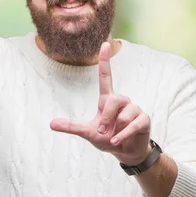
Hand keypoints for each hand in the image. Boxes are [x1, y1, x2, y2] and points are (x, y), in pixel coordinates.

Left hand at [50, 42, 151, 165]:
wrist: (125, 153)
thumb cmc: (108, 138)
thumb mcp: (88, 133)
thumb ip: (72, 127)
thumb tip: (51, 123)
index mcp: (108, 100)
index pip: (106, 76)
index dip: (105, 60)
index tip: (105, 43)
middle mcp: (122, 101)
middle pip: (114, 99)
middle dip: (106, 117)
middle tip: (102, 131)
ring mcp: (135, 109)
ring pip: (125, 113)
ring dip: (116, 128)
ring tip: (114, 137)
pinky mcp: (144, 119)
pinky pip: (133, 124)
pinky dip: (123, 135)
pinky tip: (117, 141)